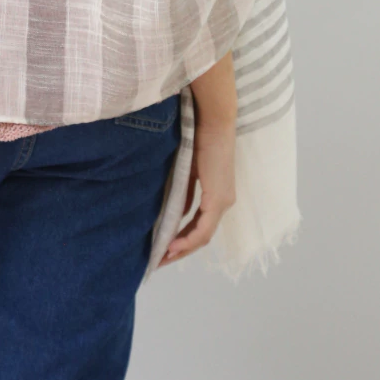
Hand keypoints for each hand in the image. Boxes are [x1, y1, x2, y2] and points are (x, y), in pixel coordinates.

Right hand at [161, 51, 237, 265]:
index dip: (180, 238)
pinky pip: (202, 229)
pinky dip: (187, 240)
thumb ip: (179, 186)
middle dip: (178, 250)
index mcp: (215, 192)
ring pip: (201, 236)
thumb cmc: (196, 133)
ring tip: (161, 258)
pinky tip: (170, 246)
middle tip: (157, 261)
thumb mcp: (183, 165)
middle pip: (199, 235)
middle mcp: (222, 201)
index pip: (198, 224)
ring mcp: (222, 202)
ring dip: (181, 249)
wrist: (212, 118)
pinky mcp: (218, 199)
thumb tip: (169, 204)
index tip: (161, 247)